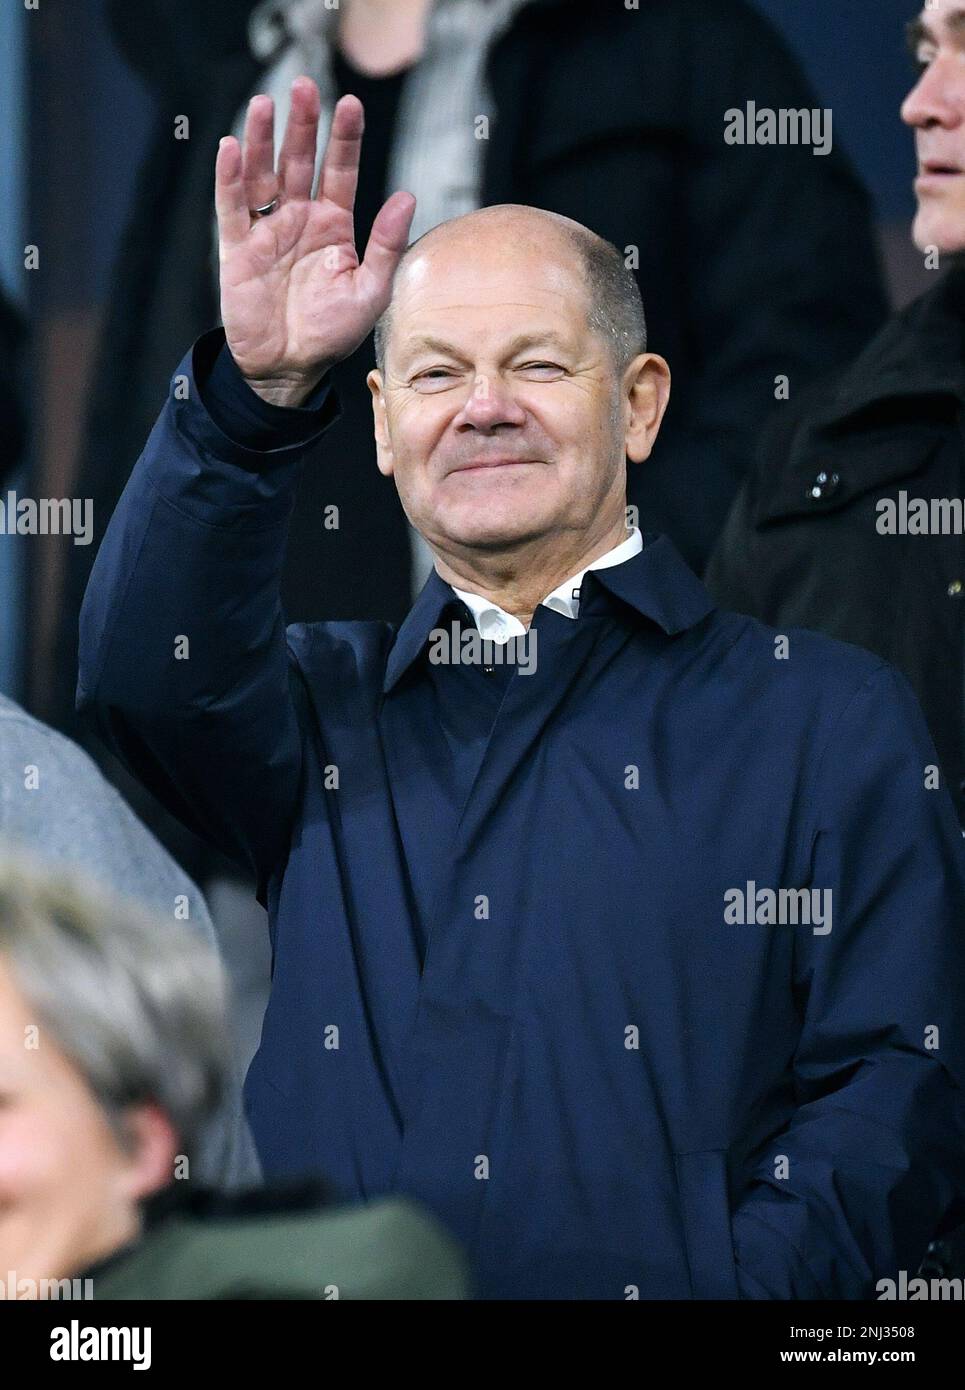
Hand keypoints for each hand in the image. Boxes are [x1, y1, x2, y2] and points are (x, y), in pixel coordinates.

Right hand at [215, 78, 415, 404]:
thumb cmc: (332, 334)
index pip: (340, 172)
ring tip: (264, 105)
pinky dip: (230, 178)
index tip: (350, 104)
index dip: (344, 139)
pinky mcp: (238, 249)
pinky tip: (231, 147)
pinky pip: (232, 207)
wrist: (289, 368)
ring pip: (263, 175)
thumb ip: (385, 245)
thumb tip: (408, 197)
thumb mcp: (369, 292)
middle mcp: (300, 220)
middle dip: (302, 125)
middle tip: (304, 86)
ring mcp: (267, 231)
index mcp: (334, 226)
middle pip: (300, 162)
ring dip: (261, 140)